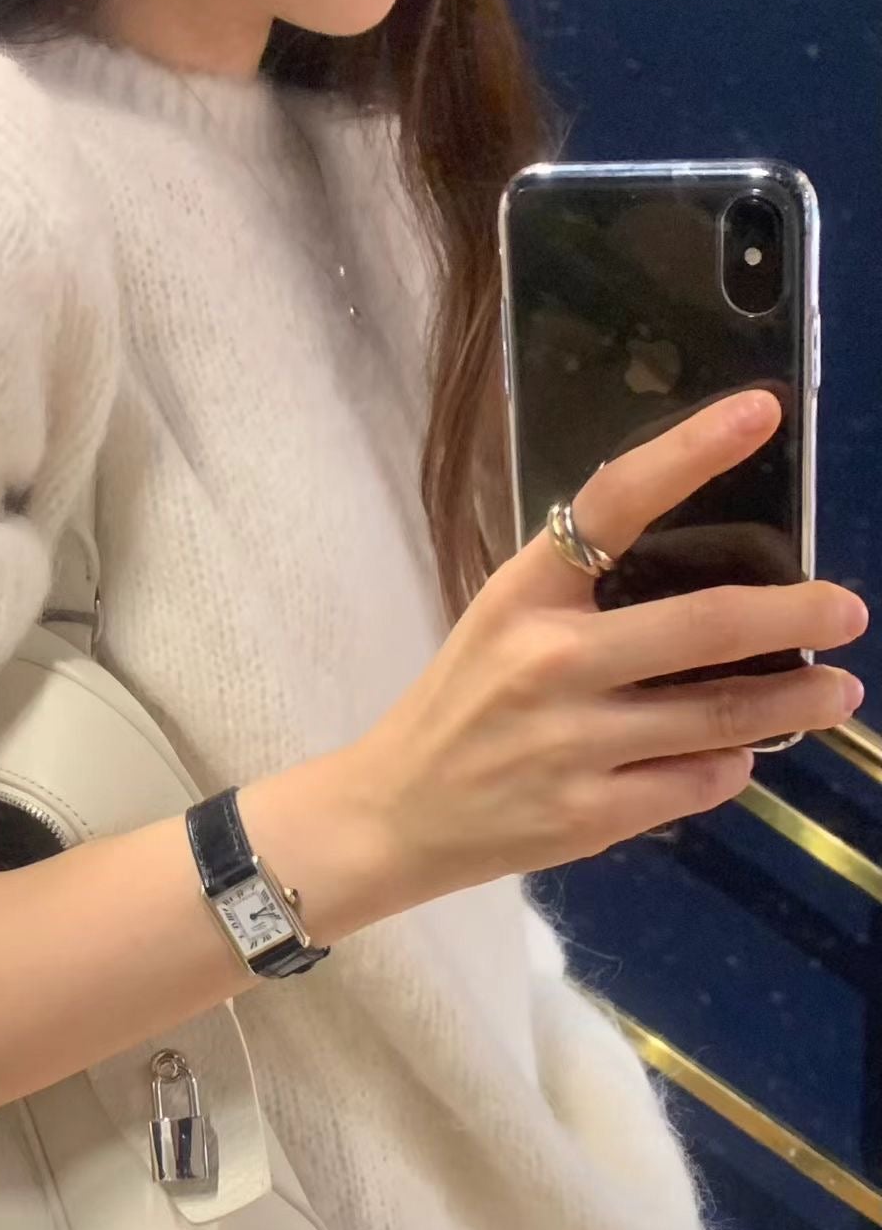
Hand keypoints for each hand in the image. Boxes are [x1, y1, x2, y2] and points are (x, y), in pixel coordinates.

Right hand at [345, 390, 868, 913]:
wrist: (392, 816)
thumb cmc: (456, 711)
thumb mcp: (498, 626)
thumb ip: (583, 599)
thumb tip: (710, 589)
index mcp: (523, 598)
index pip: (612, 504)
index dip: (690, 452)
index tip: (759, 412)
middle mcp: (549, 662)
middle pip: (704, 624)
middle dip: (794, 614)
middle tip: (847, 609)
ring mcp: (572, 744)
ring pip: (719, 716)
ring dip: (792, 703)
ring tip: (837, 692)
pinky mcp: (590, 815)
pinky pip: (695, 783)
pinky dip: (728, 769)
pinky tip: (734, 759)